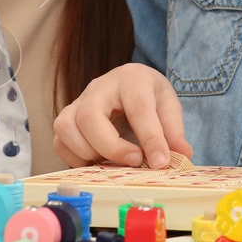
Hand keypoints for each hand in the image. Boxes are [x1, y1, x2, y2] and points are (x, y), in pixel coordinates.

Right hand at [52, 63, 192, 168]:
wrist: (129, 83)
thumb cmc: (149, 95)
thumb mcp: (168, 105)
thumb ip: (174, 131)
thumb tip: (181, 155)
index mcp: (131, 79)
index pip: (138, 108)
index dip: (150, 138)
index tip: (160, 162)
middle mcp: (99, 87)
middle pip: (90, 116)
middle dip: (111, 147)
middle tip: (134, 161)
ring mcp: (78, 101)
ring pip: (67, 128)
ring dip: (90, 153)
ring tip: (114, 162)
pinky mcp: (66, 118)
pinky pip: (60, 142)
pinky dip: (76, 158)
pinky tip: (98, 161)